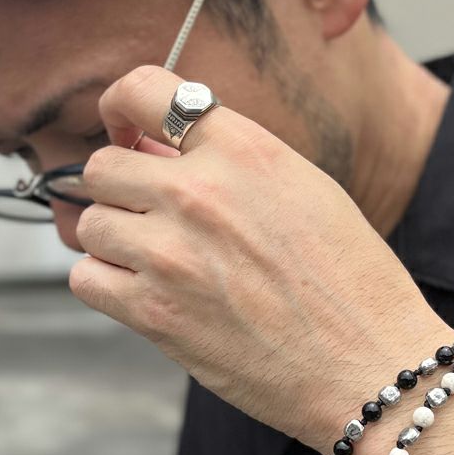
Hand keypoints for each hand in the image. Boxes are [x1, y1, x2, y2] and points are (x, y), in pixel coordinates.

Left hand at [70, 65, 447, 453]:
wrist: (367, 364)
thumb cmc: (351, 283)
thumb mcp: (307, 192)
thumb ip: (233, 162)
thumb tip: (157, 153)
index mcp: (245, 151)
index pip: (144, 90)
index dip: (120, 108)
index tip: (124, 130)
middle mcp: (200, 193)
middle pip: (102, 167)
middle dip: (121, 189)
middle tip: (150, 214)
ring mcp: (171, 254)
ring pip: (89, 224)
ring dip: (115, 240)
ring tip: (159, 261)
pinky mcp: (154, 314)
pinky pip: (86, 278)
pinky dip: (107, 283)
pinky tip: (145, 292)